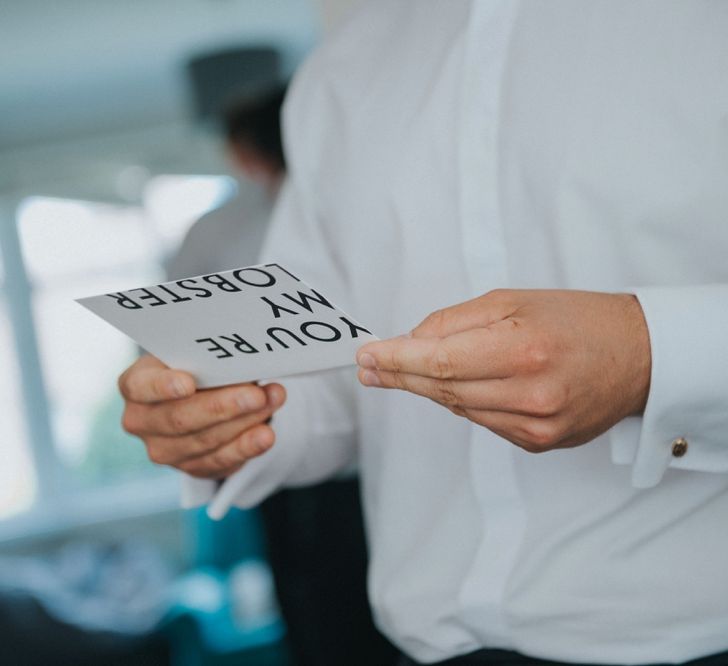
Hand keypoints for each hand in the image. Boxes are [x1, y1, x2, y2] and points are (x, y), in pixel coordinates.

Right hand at [119, 355, 285, 477]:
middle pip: (180, 418)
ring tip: (273, 402)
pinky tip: (265, 435)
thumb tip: (244, 361)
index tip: (188, 383)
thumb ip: (212, 360)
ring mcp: (164, 450)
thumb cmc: (199, 367)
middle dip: (223, 406)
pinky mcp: (192, 467)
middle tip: (256, 394)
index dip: (163, 386)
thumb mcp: (198, 356)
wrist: (203, 396)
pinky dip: (247, 447)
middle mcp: (142, 421)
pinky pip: (220, 462)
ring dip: (245, 423)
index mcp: (135, 385)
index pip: (141, 386)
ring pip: (205, 441)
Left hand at [356, 289, 650, 452]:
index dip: (396, 361)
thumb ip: (455, 322)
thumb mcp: (513, 300)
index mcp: (523, 349)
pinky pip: (482, 421)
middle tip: (369, 367)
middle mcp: (529, 394)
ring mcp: (535, 426)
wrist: (638, 356)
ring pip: (458, 408)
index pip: (439, 362)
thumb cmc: (576, 319)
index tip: (366, 357)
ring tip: (407, 369)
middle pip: (442, 390)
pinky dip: (464, 401)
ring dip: (430, 388)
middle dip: (400, 376)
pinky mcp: (539, 443)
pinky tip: (463, 384)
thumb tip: (409, 342)